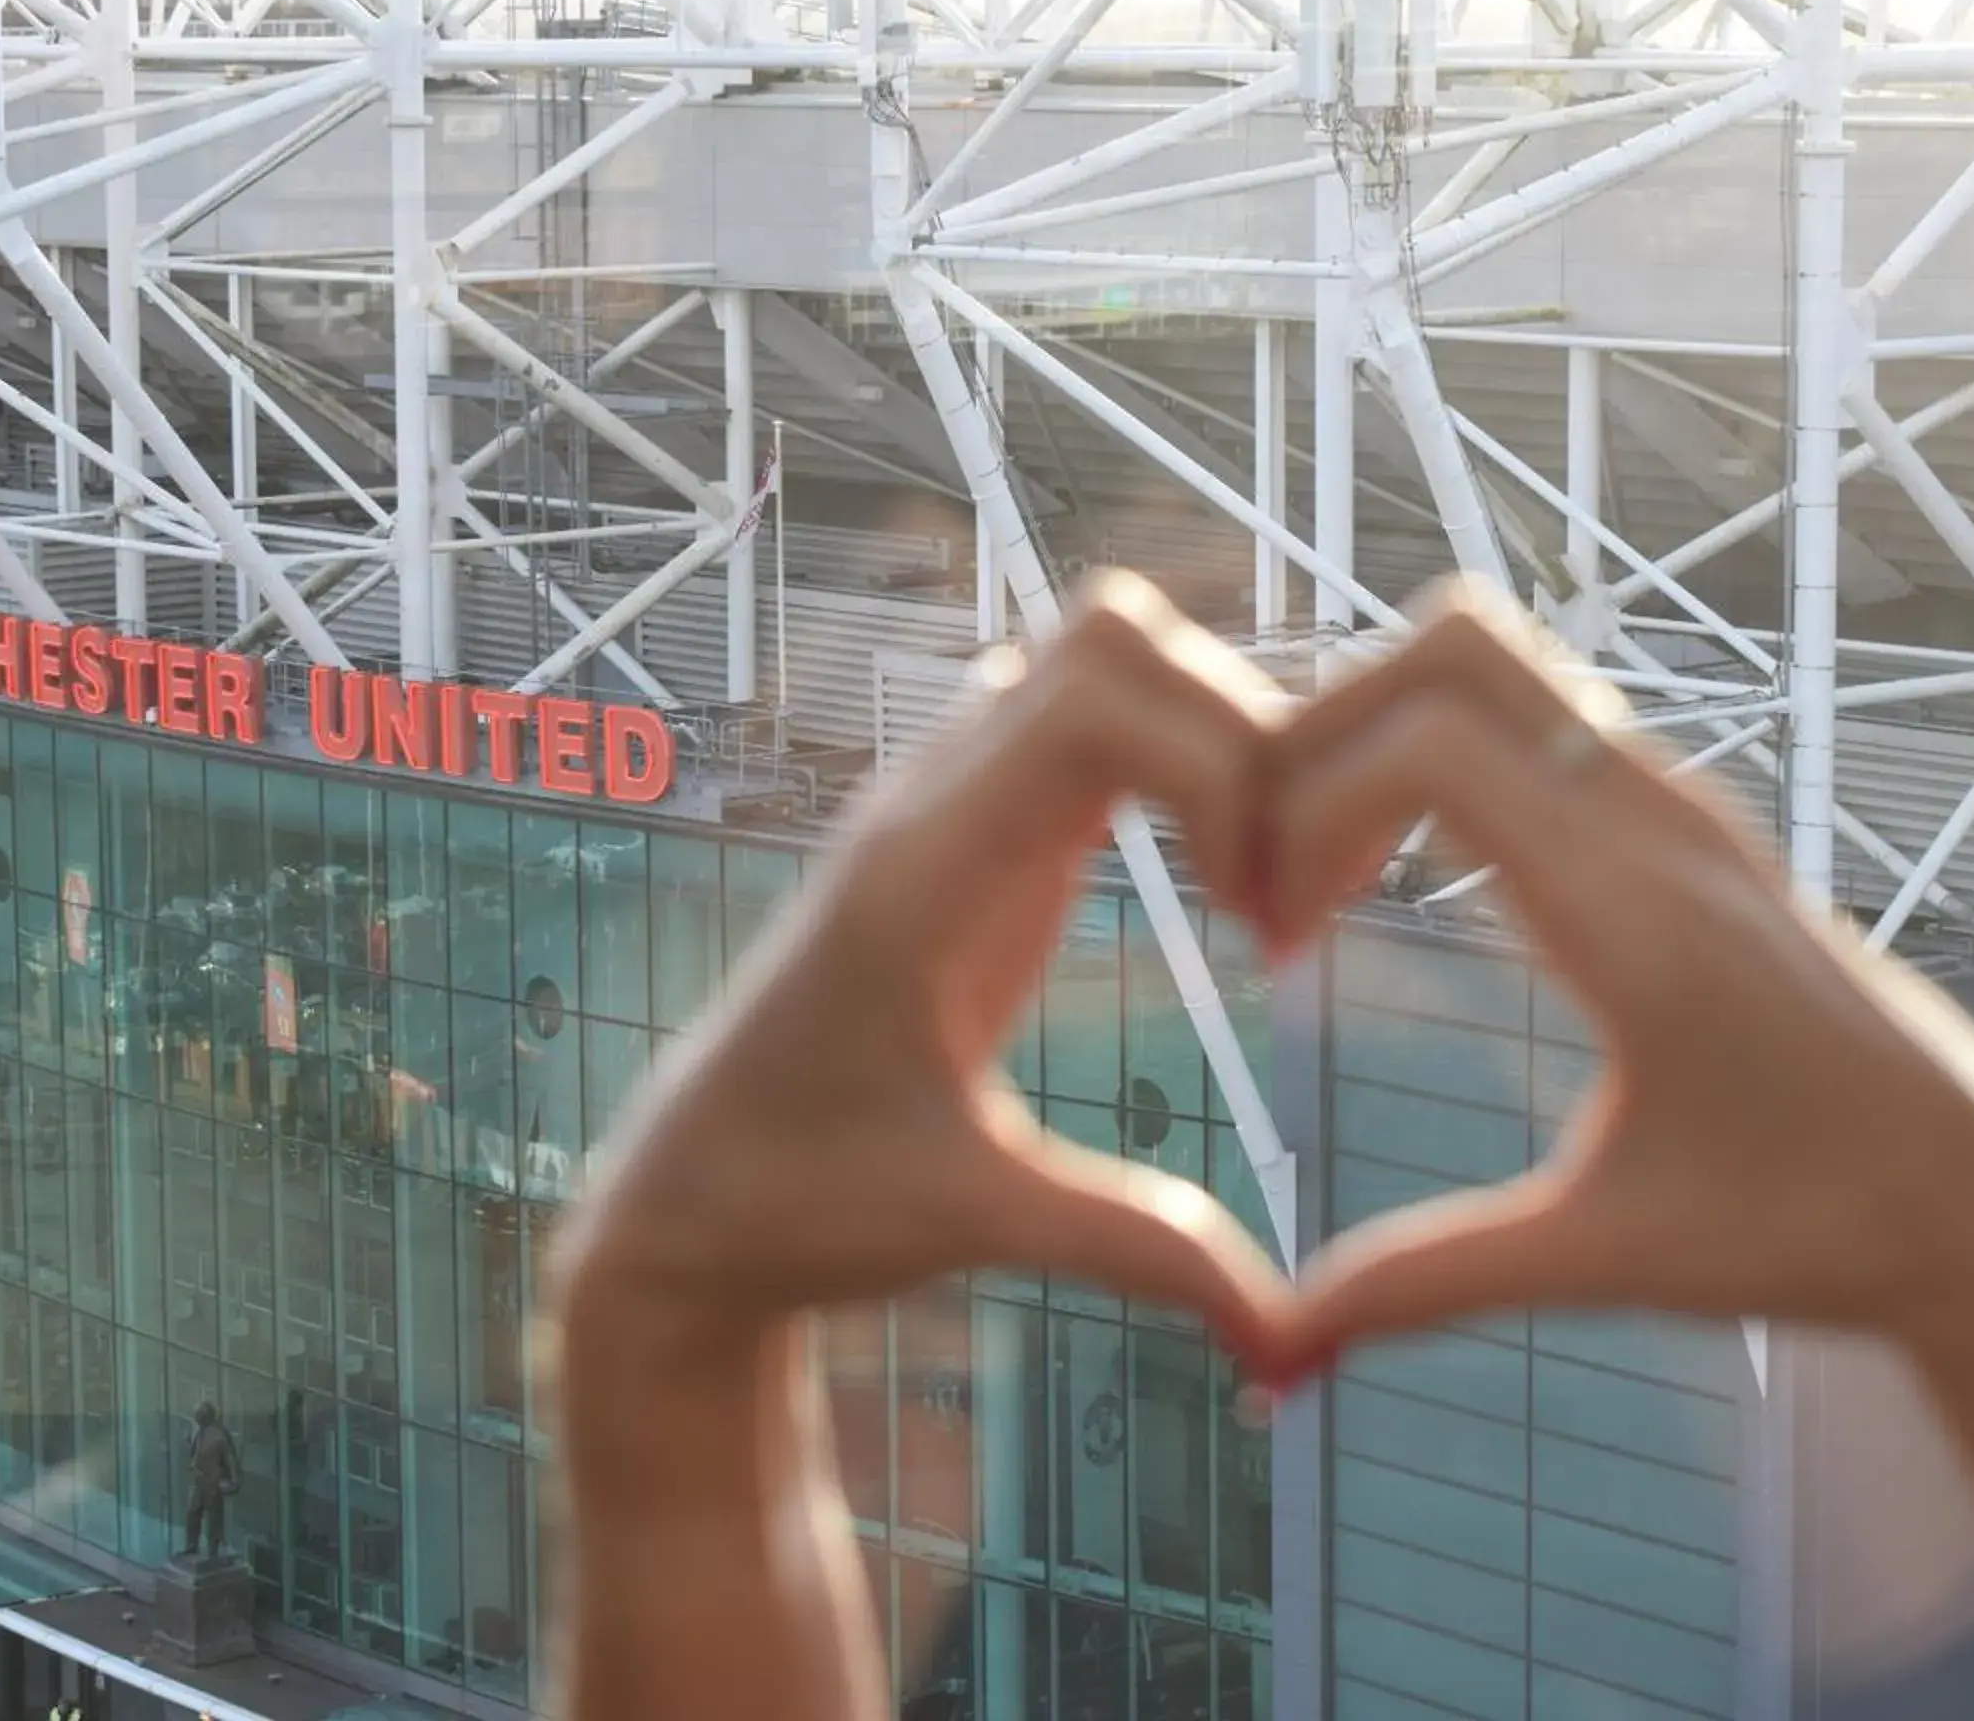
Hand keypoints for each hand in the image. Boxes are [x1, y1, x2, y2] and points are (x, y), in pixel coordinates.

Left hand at [549, 571, 1305, 1385]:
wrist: (686, 1204)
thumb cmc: (798, 1208)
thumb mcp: (972, 1224)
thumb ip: (1131, 1250)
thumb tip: (1286, 1338)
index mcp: (919, 873)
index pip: (1093, 699)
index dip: (1221, 767)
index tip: (1263, 918)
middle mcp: (926, 805)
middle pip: (1112, 636)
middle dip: (1240, 730)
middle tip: (1284, 889)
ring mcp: (943, 806)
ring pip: (1100, 660)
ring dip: (1211, 737)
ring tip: (1262, 887)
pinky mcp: (968, 835)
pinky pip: (1087, 723)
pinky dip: (1179, 765)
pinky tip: (1223, 891)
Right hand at [1255, 582, 1973, 1366]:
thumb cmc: (1816, 1229)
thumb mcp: (1606, 1258)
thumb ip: (1430, 1281)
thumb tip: (1280, 1350)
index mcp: (1637, 911)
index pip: (1431, 746)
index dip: (1310, 809)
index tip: (1274, 937)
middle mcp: (1662, 825)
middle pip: (1453, 647)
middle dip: (1320, 727)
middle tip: (1269, 865)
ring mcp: (1680, 810)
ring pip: (1496, 667)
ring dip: (1379, 735)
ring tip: (1324, 873)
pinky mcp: (1685, 828)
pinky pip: (1536, 723)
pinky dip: (1438, 759)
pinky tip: (1407, 884)